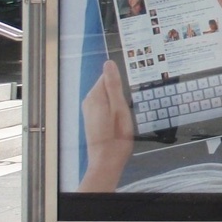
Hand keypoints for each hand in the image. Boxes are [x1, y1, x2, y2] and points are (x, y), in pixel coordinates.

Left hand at [79, 60, 133, 191]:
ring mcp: (90, 110)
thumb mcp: (119, 106)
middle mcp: (89, 100)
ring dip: (117, 98)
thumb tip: (108, 62)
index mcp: (95, 95)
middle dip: (119, 89)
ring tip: (129, 107)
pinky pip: (105, 104)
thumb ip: (113, 84)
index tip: (131, 87)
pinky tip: (121, 115)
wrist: (107, 159)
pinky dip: (113, 106)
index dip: (120, 80)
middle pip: (106, 85)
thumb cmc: (116, 132)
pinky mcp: (94, 118)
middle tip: (132, 100)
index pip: (107, 76)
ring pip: (106, 95)